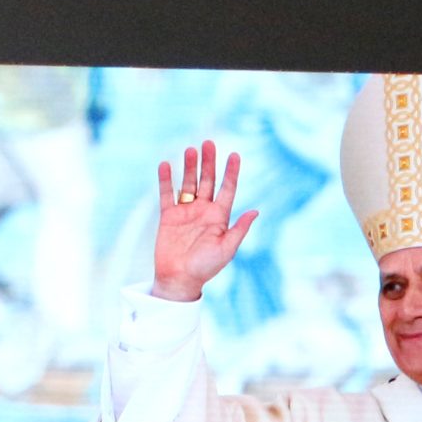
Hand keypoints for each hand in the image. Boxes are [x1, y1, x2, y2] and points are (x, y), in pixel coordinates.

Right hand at [151, 141, 258, 302]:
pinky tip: (165, 164)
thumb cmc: (206, 267)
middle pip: (207, 181)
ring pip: (188, 183)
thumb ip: (239, 229)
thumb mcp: (227, 248)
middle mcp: (204, 211)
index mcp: (220, 217)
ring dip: (189, 167)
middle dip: (209, 162)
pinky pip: (167, 194)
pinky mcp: (168, 216)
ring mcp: (186, 212)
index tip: (235, 155)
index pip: (228, 189)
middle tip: (209, 143)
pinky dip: (166, 180)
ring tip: (191, 149)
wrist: (180, 278)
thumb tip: (256, 210)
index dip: (232, 172)